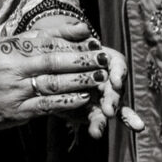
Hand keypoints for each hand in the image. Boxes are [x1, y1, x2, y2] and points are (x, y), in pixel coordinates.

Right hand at [0, 31, 114, 142]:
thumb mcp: (4, 50)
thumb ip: (33, 40)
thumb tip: (70, 29)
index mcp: (9, 49)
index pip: (45, 41)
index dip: (70, 40)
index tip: (91, 38)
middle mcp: (12, 69)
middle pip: (53, 61)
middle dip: (81, 59)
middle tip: (104, 57)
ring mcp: (15, 91)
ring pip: (53, 84)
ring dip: (80, 81)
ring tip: (101, 77)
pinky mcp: (19, 112)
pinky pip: (48, 106)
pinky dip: (68, 101)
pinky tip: (85, 98)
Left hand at [28, 15, 145, 140]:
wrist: (43, 67)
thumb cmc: (54, 48)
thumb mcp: (57, 38)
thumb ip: (69, 33)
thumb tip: (83, 27)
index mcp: (103, 60)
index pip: (117, 65)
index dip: (118, 73)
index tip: (114, 80)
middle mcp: (106, 78)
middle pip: (115, 89)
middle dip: (113, 99)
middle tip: (108, 108)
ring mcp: (101, 96)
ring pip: (111, 106)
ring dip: (111, 115)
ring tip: (106, 122)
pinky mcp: (92, 111)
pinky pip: (98, 119)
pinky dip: (98, 126)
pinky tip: (98, 133)